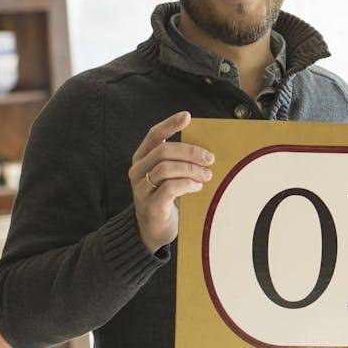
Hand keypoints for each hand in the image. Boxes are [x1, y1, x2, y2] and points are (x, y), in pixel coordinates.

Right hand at [129, 111, 214, 252]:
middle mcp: (138, 171)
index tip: (187, 116)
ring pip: (166, 168)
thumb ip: (179, 161)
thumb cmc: (166, 198)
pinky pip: (170, 188)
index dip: (170, 124)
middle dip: (190, 152)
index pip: (153, 135)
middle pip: (163, 151)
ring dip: (191, 169)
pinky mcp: (150, 205)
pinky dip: (188, 184)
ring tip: (206, 176)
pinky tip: (197, 187)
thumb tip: (207, 149)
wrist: (152, 231)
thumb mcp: (170, 176)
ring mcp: (141, 188)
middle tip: (209, 158)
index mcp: (142, 159)